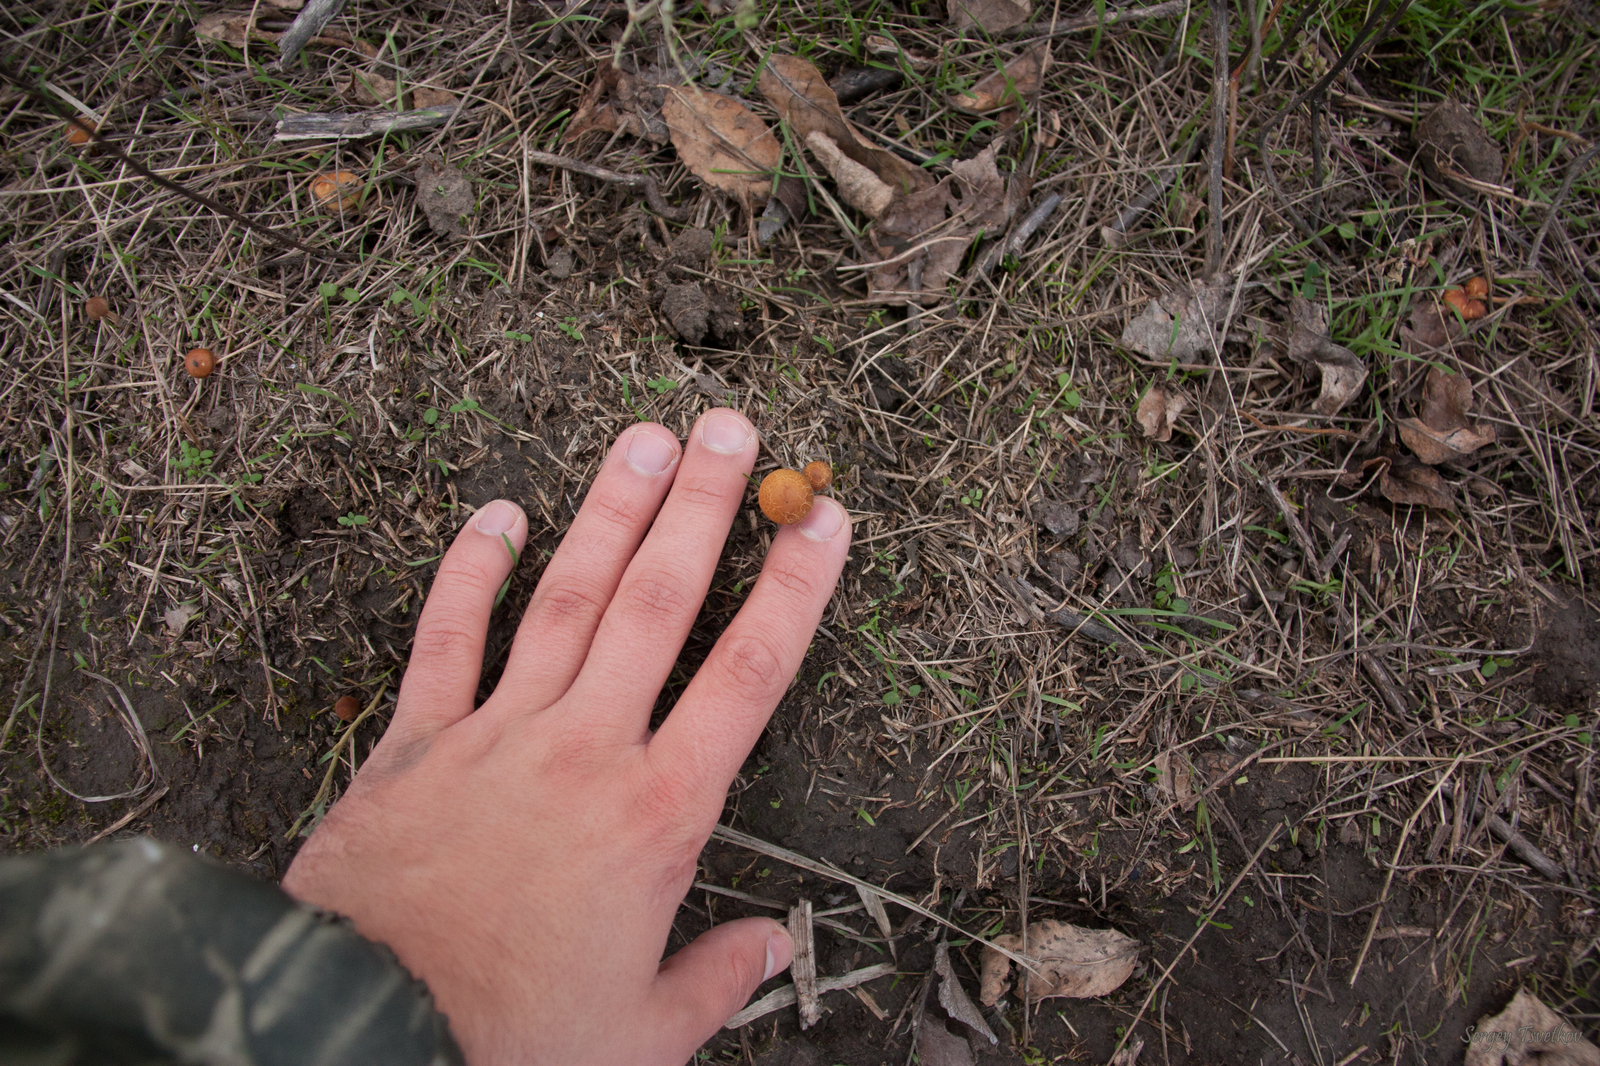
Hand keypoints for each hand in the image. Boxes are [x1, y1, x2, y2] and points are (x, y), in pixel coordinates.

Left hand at [282, 409, 850, 1064]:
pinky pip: (446, 639)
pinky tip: (495, 514)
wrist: (366, 1038)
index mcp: (656, 817)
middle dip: (704, 509)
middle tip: (732, 428)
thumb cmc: (512, 1041)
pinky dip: (470, 573)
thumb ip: (713, 981)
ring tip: (645, 438)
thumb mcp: (640, 1035)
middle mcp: (585, 752)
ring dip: (610, 512)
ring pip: (566, 598)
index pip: (748, 677)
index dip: (795, 590)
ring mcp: (496, 735)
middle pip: (657, 604)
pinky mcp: (415, 743)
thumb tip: (768, 949)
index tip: (824, 521)